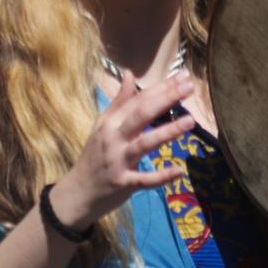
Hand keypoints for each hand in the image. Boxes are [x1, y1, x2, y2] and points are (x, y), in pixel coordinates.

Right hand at [47, 73, 197, 229]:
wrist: (78, 192)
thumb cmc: (94, 157)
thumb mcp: (103, 126)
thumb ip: (119, 102)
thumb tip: (129, 74)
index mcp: (110, 122)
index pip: (139, 100)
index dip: (161, 87)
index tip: (183, 76)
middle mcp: (114, 138)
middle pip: (142, 114)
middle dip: (166, 99)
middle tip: (189, 87)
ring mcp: (118, 161)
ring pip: (145, 143)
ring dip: (168, 131)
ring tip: (190, 121)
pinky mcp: (123, 183)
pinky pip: (144, 179)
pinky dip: (161, 176)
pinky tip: (179, 170)